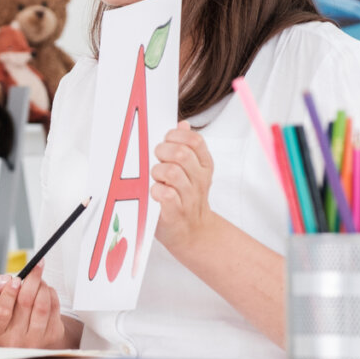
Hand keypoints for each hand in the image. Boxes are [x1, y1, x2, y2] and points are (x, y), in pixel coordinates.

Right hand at [0, 265, 66, 348]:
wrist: (20, 327)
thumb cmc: (0, 310)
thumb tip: (4, 281)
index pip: (1, 312)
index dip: (9, 293)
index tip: (15, 279)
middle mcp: (13, 341)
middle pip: (25, 303)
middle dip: (31, 280)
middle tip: (34, 267)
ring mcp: (34, 341)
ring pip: (42, 305)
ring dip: (42, 285)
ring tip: (38, 278)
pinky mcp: (51, 336)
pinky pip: (54, 308)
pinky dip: (51, 293)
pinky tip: (43, 290)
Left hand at [150, 120, 214, 253]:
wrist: (193, 233)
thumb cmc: (186, 198)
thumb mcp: (192, 171)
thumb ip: (187, 147)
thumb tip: (183, 125)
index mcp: (204, 166)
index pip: (195, 141)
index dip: (176, 137)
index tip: (166, 141)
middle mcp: (199, 180)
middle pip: (182, 154)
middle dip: (163, 152)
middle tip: (156, 159)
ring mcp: (188, 197)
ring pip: (172, 172)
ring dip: (157, 172)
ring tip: (155, 178)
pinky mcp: (175, 213)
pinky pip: (166, 195)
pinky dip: (156, 190)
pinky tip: (155, 192)